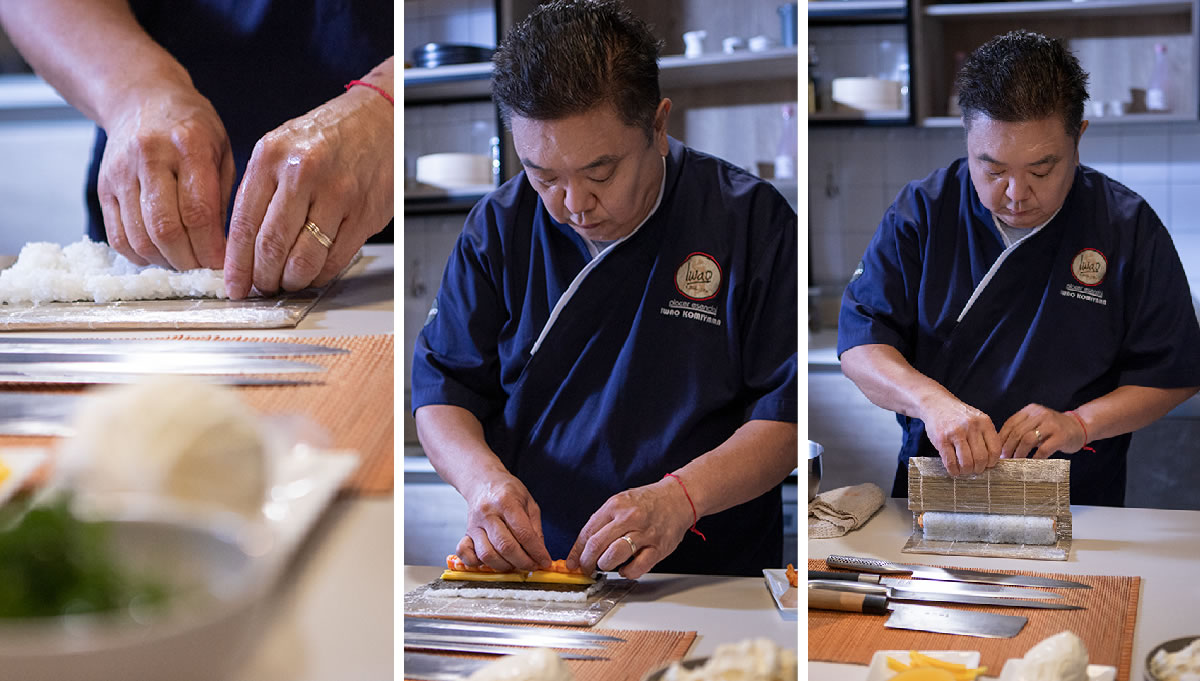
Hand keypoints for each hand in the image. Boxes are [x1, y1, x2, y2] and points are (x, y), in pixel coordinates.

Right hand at [98, 84, 233, 270]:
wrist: (141, 97)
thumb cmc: (192, 127)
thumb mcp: (221, 148)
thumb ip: (224, 194)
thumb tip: (227, 247)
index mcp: (188, 145)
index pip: (198, 211)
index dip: (211, 247)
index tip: (224, 264)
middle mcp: (150, 157)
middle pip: (166, 228)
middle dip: (189, 260)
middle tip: (206, 270)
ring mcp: (121, 172)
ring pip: (140, 237)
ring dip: (166, 262)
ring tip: (186, 264)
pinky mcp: (103, 187)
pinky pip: (118, 236)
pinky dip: (141, 256)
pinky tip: (161, 256)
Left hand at [223, 85, 392, 298]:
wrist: (378, 118)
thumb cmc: (328, 136)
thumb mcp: (281, 148)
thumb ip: (260, 190)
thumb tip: (243, 245)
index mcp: (272, 157)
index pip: (245, 224)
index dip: (237, 265)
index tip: (234, 284)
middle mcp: (303, 173)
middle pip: (272, 247)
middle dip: (263, 278)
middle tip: (262, 287)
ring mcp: (337, 194)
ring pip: (304, 259)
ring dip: (292, 281)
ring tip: (288, 281)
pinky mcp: (365, 212)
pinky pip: (336, 259)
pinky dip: (321, 274)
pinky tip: (314, 270)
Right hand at [455, 472, 550, 572]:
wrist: (483, 482)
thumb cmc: (508, 492)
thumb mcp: (528, 503)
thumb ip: (535, 528)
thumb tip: (540, 553)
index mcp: (506, 502)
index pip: (523, 533)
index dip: (536, 552)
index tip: (544, 562)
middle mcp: (488, 513)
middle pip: (505, 546)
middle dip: (523, 562)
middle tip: (532, 565)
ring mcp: (474, 524)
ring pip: (487, 554)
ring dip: (504, 566)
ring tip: (515, 564)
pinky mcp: (466, 533)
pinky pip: (465, 554)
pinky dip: (477, 563)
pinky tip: (491, 562)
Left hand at [566, 479, 693, 579]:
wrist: (679, 498)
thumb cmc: (648, 502)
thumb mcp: (621, 501)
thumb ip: (603, 520)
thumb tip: (583, 545)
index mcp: (615, 505)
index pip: (588, 532)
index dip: (576, 552)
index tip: (573, 563)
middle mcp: (629, 518)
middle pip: (597, 545)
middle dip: (587, 562)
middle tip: (586, 569)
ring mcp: (644, 533)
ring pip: (614, 556)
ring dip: (605, 565)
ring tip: (606, 565)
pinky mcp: (658, 547)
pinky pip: (637, 567)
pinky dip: (627, 572)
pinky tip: (625, 568)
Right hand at [919, 393, 1001, 475]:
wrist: (936, 403)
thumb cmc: (958, 415)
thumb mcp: (977, 419)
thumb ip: (985, 436)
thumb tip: (991, 460)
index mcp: (984, 422)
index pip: (995, 449)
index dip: (992, 462)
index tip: (987, 464)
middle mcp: (971, 427)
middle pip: (981, 458)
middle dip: (979, 469)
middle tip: (975, 469)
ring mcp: (955, 433)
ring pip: (966, 462)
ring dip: (966, 471)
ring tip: (964, 470)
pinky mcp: (941, 440)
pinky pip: (950, 462)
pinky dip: (954, 470)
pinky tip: (954, 470)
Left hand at [998, 404, 1085, 458]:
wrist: (1079, 427)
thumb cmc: (1053, 429)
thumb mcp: (1036, 423)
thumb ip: (1021, 429)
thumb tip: (1001, 446)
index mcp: (1030, 410)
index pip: (1010, 423)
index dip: (1002, 438)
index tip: (997, 450)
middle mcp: (1040, 414)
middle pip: (1017, 432)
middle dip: (1008, 447)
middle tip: (1004, 459)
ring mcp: (1051, 424)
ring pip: (1028, 439)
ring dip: (1019, 452)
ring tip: (1016, 461)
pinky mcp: (1061, 436)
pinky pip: (1043, 449)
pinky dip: (1035, 457)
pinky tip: (1031, 462)